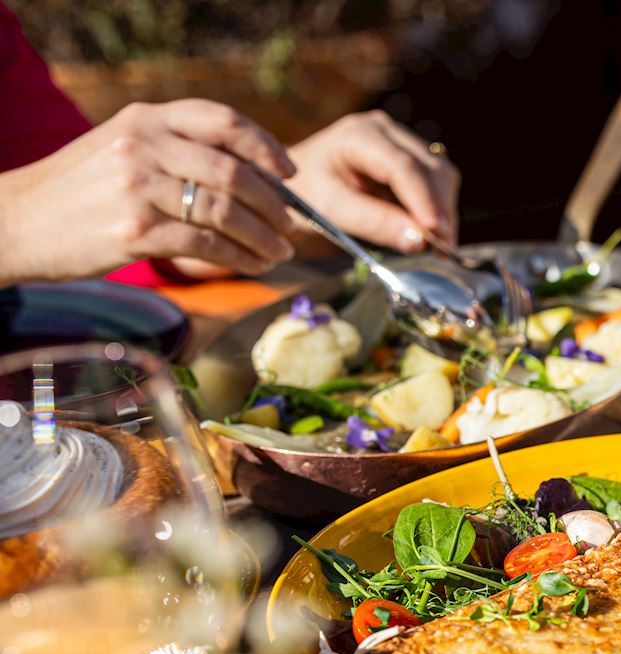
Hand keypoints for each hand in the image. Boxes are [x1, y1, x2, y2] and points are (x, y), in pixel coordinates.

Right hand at [0, 99, 296, 284]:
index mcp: (146, 118)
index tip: (289, 173)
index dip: (265, 146)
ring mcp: (139, 187)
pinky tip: (255, 266)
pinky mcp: (136, 230)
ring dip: (264, 236)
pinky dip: (242, 258)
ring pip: (226, 211)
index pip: (222, 120)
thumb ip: (177, 151)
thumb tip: (255, 177)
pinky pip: (208, 244)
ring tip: (280, 252)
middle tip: (292, 226)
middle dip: (274, 204)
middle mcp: (144, 145)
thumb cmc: (81, 191)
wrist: (19, 221)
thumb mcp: (123, 149)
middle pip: (234, 171)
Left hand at [286, 111, 460, 253]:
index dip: (425, 201)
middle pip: (431, 170)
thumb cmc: (308, 193)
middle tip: (443, 252)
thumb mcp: (333, 211)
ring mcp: (402, 141)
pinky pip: (438, 182)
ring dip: (444, 213)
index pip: (403, 167)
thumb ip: (375, 223)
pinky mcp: (413, 157)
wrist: (300, 180)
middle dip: (440, 211)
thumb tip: (420, 241)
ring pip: (442, 176)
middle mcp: (386, 131)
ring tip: (438, 247)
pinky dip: (439, 210)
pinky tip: (431, 232)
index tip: (438, 234)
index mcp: (359, 136)